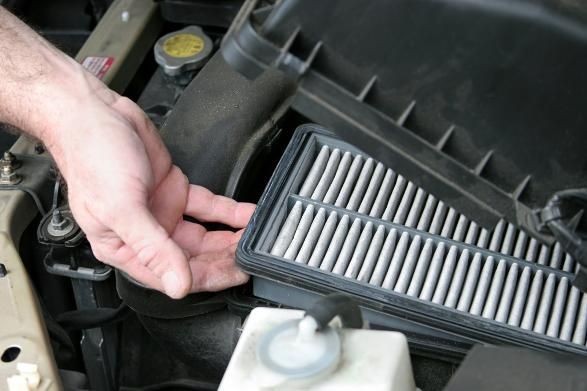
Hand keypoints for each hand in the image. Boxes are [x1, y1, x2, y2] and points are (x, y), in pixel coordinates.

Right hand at [46, 72, 254, 297]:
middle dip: (223, 260)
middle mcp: (146, 234)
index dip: (206, 278)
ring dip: (230, 239)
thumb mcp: (122, 209)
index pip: (171, 276)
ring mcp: (163, 212)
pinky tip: (248, 214)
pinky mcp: (175, 190)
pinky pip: (208, 207)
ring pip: (204, 236)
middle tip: (253, 258)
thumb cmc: (92, 158)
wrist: (96, 114)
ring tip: (256, 238)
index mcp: (124, 248)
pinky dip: (229, 212)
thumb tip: (178, 285)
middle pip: (193, 259)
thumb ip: (153, 249)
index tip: (235, 275)